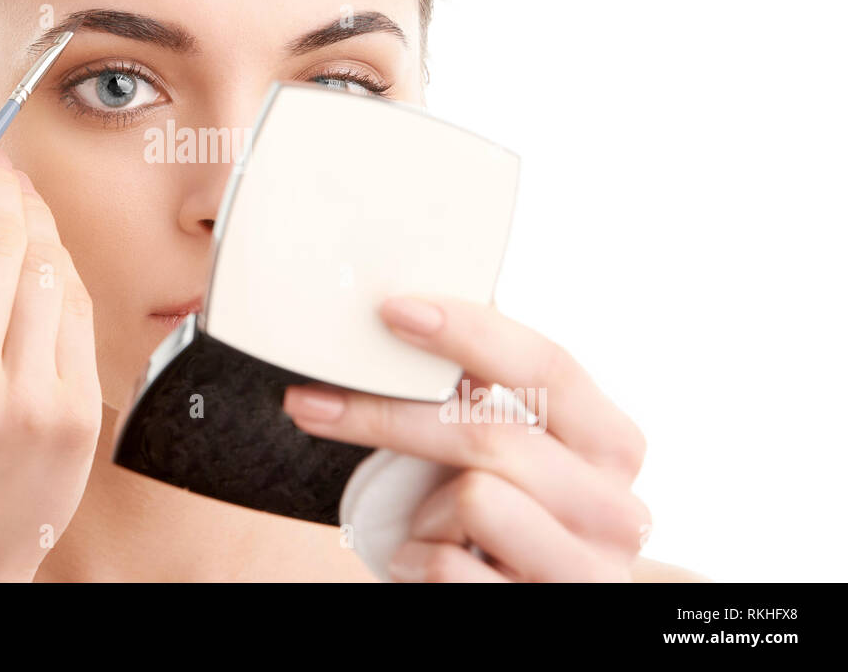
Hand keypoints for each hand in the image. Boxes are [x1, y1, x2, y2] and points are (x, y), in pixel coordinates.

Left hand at [281, 295, 649, 581]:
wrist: (526, 606)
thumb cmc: (508, 523)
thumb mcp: (512, 456)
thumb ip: (485, 398)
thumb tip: (403, 314)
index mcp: (611, 444)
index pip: (547, 365)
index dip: (469, 331)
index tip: (392, 310)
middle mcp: (617, 507)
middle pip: (490, 433)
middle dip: (386, 415)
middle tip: (307, 402)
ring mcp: (587, 570)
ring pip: (475, 498)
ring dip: (426, 510)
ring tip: (428, 523)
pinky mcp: (540, 613)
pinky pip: (447, 566)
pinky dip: (417, 561)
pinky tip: (423, 563)